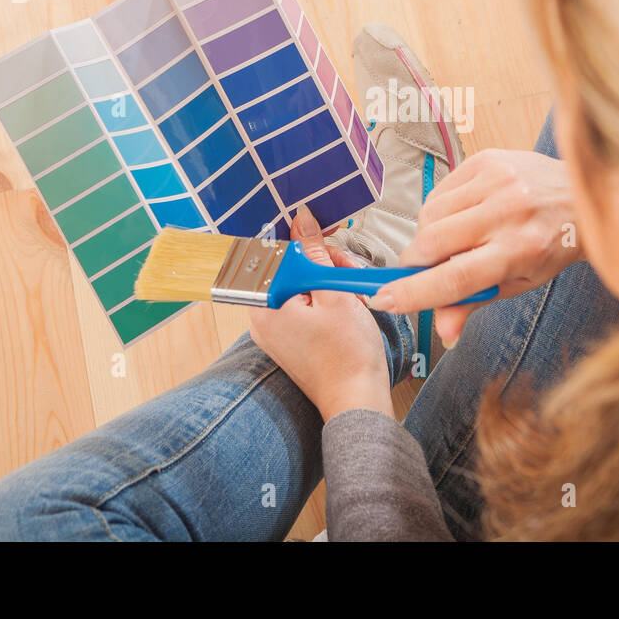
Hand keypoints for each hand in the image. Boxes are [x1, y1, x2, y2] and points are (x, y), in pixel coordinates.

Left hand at [249, 206, 393, 421]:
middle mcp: (261, 317)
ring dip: (328, 282)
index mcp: (264, 304)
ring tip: (352, 295)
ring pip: (299, 285)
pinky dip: (324, 300)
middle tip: (348, 274)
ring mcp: (274, 331)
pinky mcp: (288, 340)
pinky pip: (302, 306)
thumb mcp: (334, 293)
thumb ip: (315, 253)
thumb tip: (301, 221)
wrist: (356, 398)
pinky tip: (345, 307)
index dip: (307, 244)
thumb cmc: (347, 355)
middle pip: (288, 268)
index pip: (276, 253)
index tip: (328, 246)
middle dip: (322, 264)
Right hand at [371, 150, 578, 343]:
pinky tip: (460, 216)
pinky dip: (439, 210)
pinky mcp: (487, 160)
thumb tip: (443, 332)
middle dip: (413, 263)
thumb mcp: (520, 282)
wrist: (582, 196)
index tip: (384, 300)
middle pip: (433, 243)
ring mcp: (496, 181)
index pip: (454, 277)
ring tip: (450, 241)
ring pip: (430, 214)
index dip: (414, 292)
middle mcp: (507, 212)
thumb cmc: (552, 243)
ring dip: (427, 235)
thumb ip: (475, 302)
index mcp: (520, 250)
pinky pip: (440, 191)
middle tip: (416, 272)